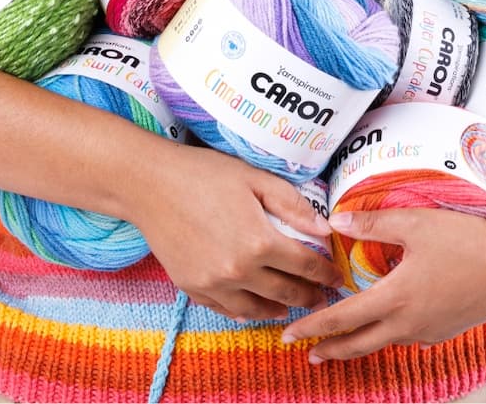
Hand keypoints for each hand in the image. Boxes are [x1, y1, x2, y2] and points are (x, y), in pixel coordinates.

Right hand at [133, 143, 343, 320]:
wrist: (149, 185)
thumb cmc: (203, 174)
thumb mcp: (254, 177)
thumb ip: (292, 205)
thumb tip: (324, 230)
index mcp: (259, 242)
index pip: (305, 265)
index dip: (325, 273)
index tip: (337, 276)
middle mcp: (239, 271)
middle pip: (286, 292)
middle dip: (309, 296)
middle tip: (322, 297)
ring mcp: (214, 284)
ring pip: (258, 309)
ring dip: (280, 309)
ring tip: (292, 305)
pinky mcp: (193, 289)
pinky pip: (228, 310)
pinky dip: (247, 311)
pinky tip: (255, 306)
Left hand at [281, 207, 485, 359]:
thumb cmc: (465, 238)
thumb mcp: (413, 222)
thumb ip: (372, 223)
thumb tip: (335, 221)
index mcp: (396, 297)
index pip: (343, 318)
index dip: (314, 326)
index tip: (290, 333)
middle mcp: (410, 322)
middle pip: (360, 343)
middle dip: (331, 348)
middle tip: (308, 353)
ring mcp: (430, 329)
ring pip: (385, 342)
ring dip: (358, 343)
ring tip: (341, 340)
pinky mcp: (447, 328)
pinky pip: (408, 337)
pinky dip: (387, 336)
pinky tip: (387, 327)